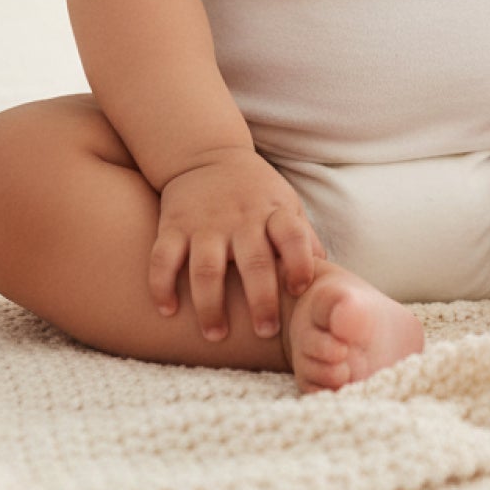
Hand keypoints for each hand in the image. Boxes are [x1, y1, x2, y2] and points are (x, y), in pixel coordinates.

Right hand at [151, 147, 326, 340]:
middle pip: (254, 262)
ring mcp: (205, 224)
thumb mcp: (286, 203)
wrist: (207, 155)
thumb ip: (304, 237)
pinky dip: (162, 286)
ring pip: (206, 268)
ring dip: (210, 305)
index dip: (300, 261)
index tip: (299, 290)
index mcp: (273, 213)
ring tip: (216, 335)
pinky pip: (164, 258)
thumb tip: (328, 276)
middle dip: (261, 300)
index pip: (293, 235)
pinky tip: (167, 310)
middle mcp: (241, 219)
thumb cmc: (256, 192)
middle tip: (266, 331)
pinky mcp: (174, 226)